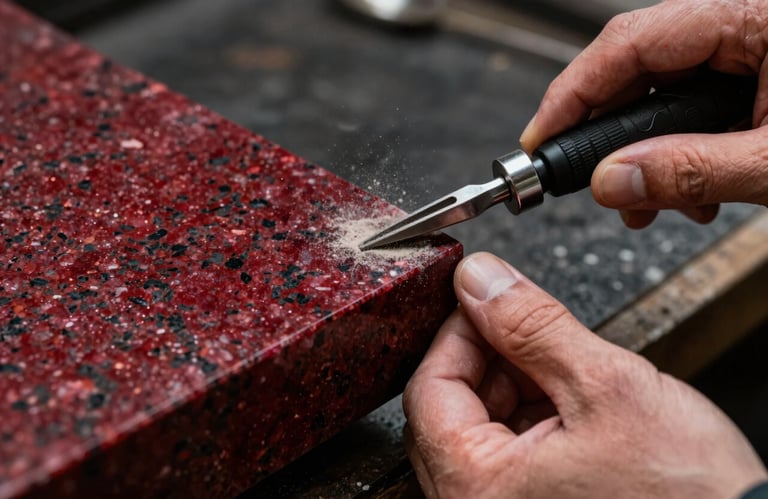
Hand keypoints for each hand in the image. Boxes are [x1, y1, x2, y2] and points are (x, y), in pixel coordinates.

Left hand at [403, 252, 766, 497]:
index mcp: (477, 488)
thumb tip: (481, 279)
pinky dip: (527, 414)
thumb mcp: (605, 386)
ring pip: (477, 427)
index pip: (430, 389)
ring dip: (510, 383)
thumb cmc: (685, 494)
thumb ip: (532, 325)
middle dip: (488, 357)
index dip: (457, 332)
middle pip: (448, 408)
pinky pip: (505, 452)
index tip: (484, 299)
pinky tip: (564, 398)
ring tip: (560, 365)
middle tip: (525, 327)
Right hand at [519, 0, 767, 227]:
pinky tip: (691, 193)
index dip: (571, 93)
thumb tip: (612, 180)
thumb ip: (692, 169)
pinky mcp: (754, 76)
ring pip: (663, 96)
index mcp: (750, 13)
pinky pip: (695, 109)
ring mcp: (749, 49)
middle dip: (611, 140)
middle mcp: (743, 22)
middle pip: (638, 71)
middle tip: (588, 183)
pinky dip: (682, 155)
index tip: (540, 139)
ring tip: (649, 203)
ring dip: (647, 158)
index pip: (628, 41)